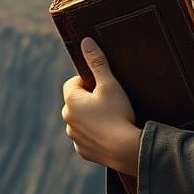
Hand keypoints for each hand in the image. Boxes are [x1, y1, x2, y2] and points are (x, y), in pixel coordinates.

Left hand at [61, 37, 140, 174]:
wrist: (126, 149)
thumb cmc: (118, 114)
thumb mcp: (110, 84)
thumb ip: (97, 62)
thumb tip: (86, 42)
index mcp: (71, 101)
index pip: (73, 83)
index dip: (89, 82)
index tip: (103, 88)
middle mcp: (67, 119)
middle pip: (76, 102)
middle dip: (89, 100)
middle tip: (110, 103)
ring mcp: (74, 136)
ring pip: (81, 120)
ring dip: (91, 118)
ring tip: (111, 119)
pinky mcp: (82, 150)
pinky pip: (86, 137)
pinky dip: (95, 134)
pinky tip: (110, 134)